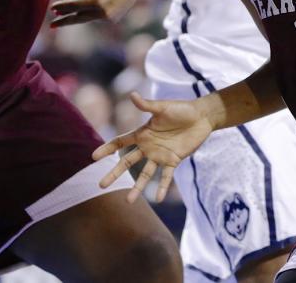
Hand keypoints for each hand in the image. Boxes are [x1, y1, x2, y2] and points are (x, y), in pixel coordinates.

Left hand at [50, 0, 151, 26]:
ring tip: (64, 14)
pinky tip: (83, 11)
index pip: (74, 6)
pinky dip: (89, 14)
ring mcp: (109, 18)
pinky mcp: (114, 19)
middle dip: (65, 20)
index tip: (51, 9)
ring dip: (77, 16)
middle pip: (78, 18)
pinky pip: (97, 17)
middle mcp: (102, 12)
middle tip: (52, 24)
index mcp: (96, 2)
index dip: (62, 7)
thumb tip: (65, 0)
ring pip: (87, 18)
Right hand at [93, 92, 214, 201]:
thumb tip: (131, 94)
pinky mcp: (173, 160)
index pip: (120, 142)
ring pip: (144, 174)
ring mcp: (160, 155)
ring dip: (137, 187)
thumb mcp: (162, 107)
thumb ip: (146, 105)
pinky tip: (158, 198)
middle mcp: (148, 147)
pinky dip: (162, 187)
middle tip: (100, 186)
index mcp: (142, 133)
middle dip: (114, 173)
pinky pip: (166, 176)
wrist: (201, 117)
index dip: (107, 148)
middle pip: (127, 162)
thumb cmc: (181, 109)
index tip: (93, 157)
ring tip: (128, 201)